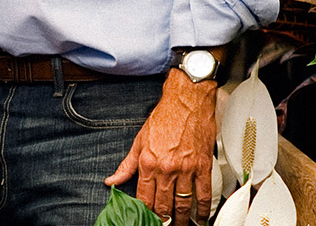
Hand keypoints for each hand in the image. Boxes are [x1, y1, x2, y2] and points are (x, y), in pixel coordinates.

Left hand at [105, 69, 217, 224]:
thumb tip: (112, 180)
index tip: (145, 219)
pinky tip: (200, 217)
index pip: (144, 196)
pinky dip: (202, 209)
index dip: (144, 212)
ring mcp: (186, 169)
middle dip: (162, 219)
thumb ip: (126, 165)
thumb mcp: (139, 141)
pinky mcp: (203, 167)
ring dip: (181, 219)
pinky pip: (203, 194)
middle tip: (162, 225)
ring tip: (178, 225)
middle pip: (163, 204)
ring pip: (183, 203)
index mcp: (148, 162)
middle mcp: (166, 168)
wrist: (187, 102)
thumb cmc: (164, 118)